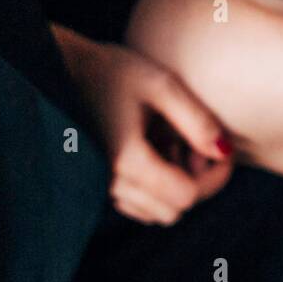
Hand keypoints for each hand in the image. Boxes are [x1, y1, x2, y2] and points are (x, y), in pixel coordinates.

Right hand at [53, 25, 233, 224]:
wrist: (58, 69)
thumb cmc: (112, 71)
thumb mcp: (161, 84)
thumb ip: (196, 119)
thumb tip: (224, 152)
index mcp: (127, 158)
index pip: (187, 196)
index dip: (215, 177)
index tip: (222, 149)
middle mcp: (110, 182)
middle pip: (175, 209)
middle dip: (197, 182)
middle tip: (196, 143)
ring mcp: (100, 187)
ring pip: (156, 212)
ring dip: (175, 186)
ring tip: (172, 144)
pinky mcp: (97, 185)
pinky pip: (137, 205)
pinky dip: (155, 189)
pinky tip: (154, 153)